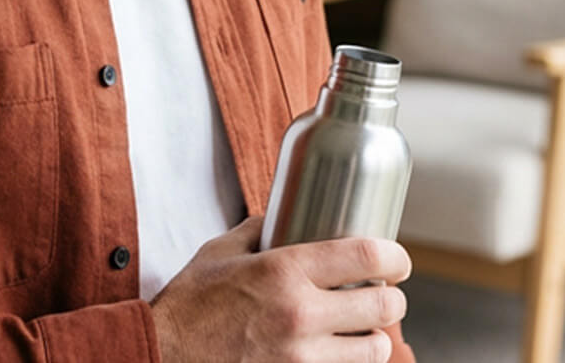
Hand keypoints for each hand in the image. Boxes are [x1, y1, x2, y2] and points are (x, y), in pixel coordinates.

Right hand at [150, 216, 410, 362]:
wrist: (166, 353)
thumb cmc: (191, 301)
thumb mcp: (222, 251)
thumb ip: (259, 230)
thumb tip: (282, 216)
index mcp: (285, 270)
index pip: (365, 257)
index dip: (394, 256)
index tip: (398, 258)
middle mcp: (301, 314)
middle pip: (382, 306)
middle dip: (393, 298)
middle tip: (387, 293)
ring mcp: (302, 358)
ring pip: (373, 350)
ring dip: (376, 337)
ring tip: (369, 329)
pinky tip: (343, 353)